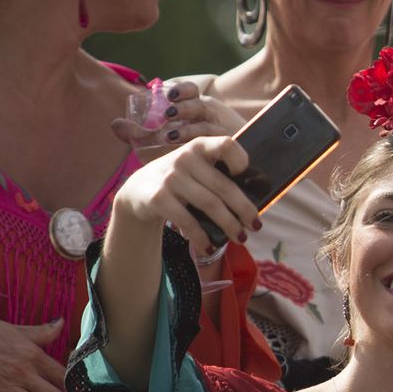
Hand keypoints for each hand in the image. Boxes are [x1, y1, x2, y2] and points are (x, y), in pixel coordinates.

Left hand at [111, 78, 244, 156]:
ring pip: (209, 125)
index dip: (182, 89)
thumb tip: (115, 124)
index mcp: (191, 110)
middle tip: (168, 114)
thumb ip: (137, 134)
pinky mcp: (228, 150)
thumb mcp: (155, 143)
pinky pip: (221, 145)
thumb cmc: (176, 156)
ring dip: (190, 129)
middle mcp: (207, 118)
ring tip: (170, 137)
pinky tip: (193, 153)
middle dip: (185, 107)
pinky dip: (207, 147)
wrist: (199, 181)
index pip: (190, 91)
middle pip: (200, 104)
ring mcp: (219, 133)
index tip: (169, 92)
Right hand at [113, 134, 257, 252]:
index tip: (246, 176)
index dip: (240, 159)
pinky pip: (188, 221)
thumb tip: (250, 206)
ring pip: (210, 204)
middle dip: (244, 209)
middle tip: (255, 226)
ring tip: (240, 238)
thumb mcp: (194, 169)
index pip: (226, 144)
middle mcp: (185, 158)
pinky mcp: (159, 198)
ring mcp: (171, 177)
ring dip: (229, 225)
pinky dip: (202, 237)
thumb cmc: (179, 181)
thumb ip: (216, 175)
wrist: (137, 190)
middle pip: (223, 186)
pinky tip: (210, 247)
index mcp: (199, 147)